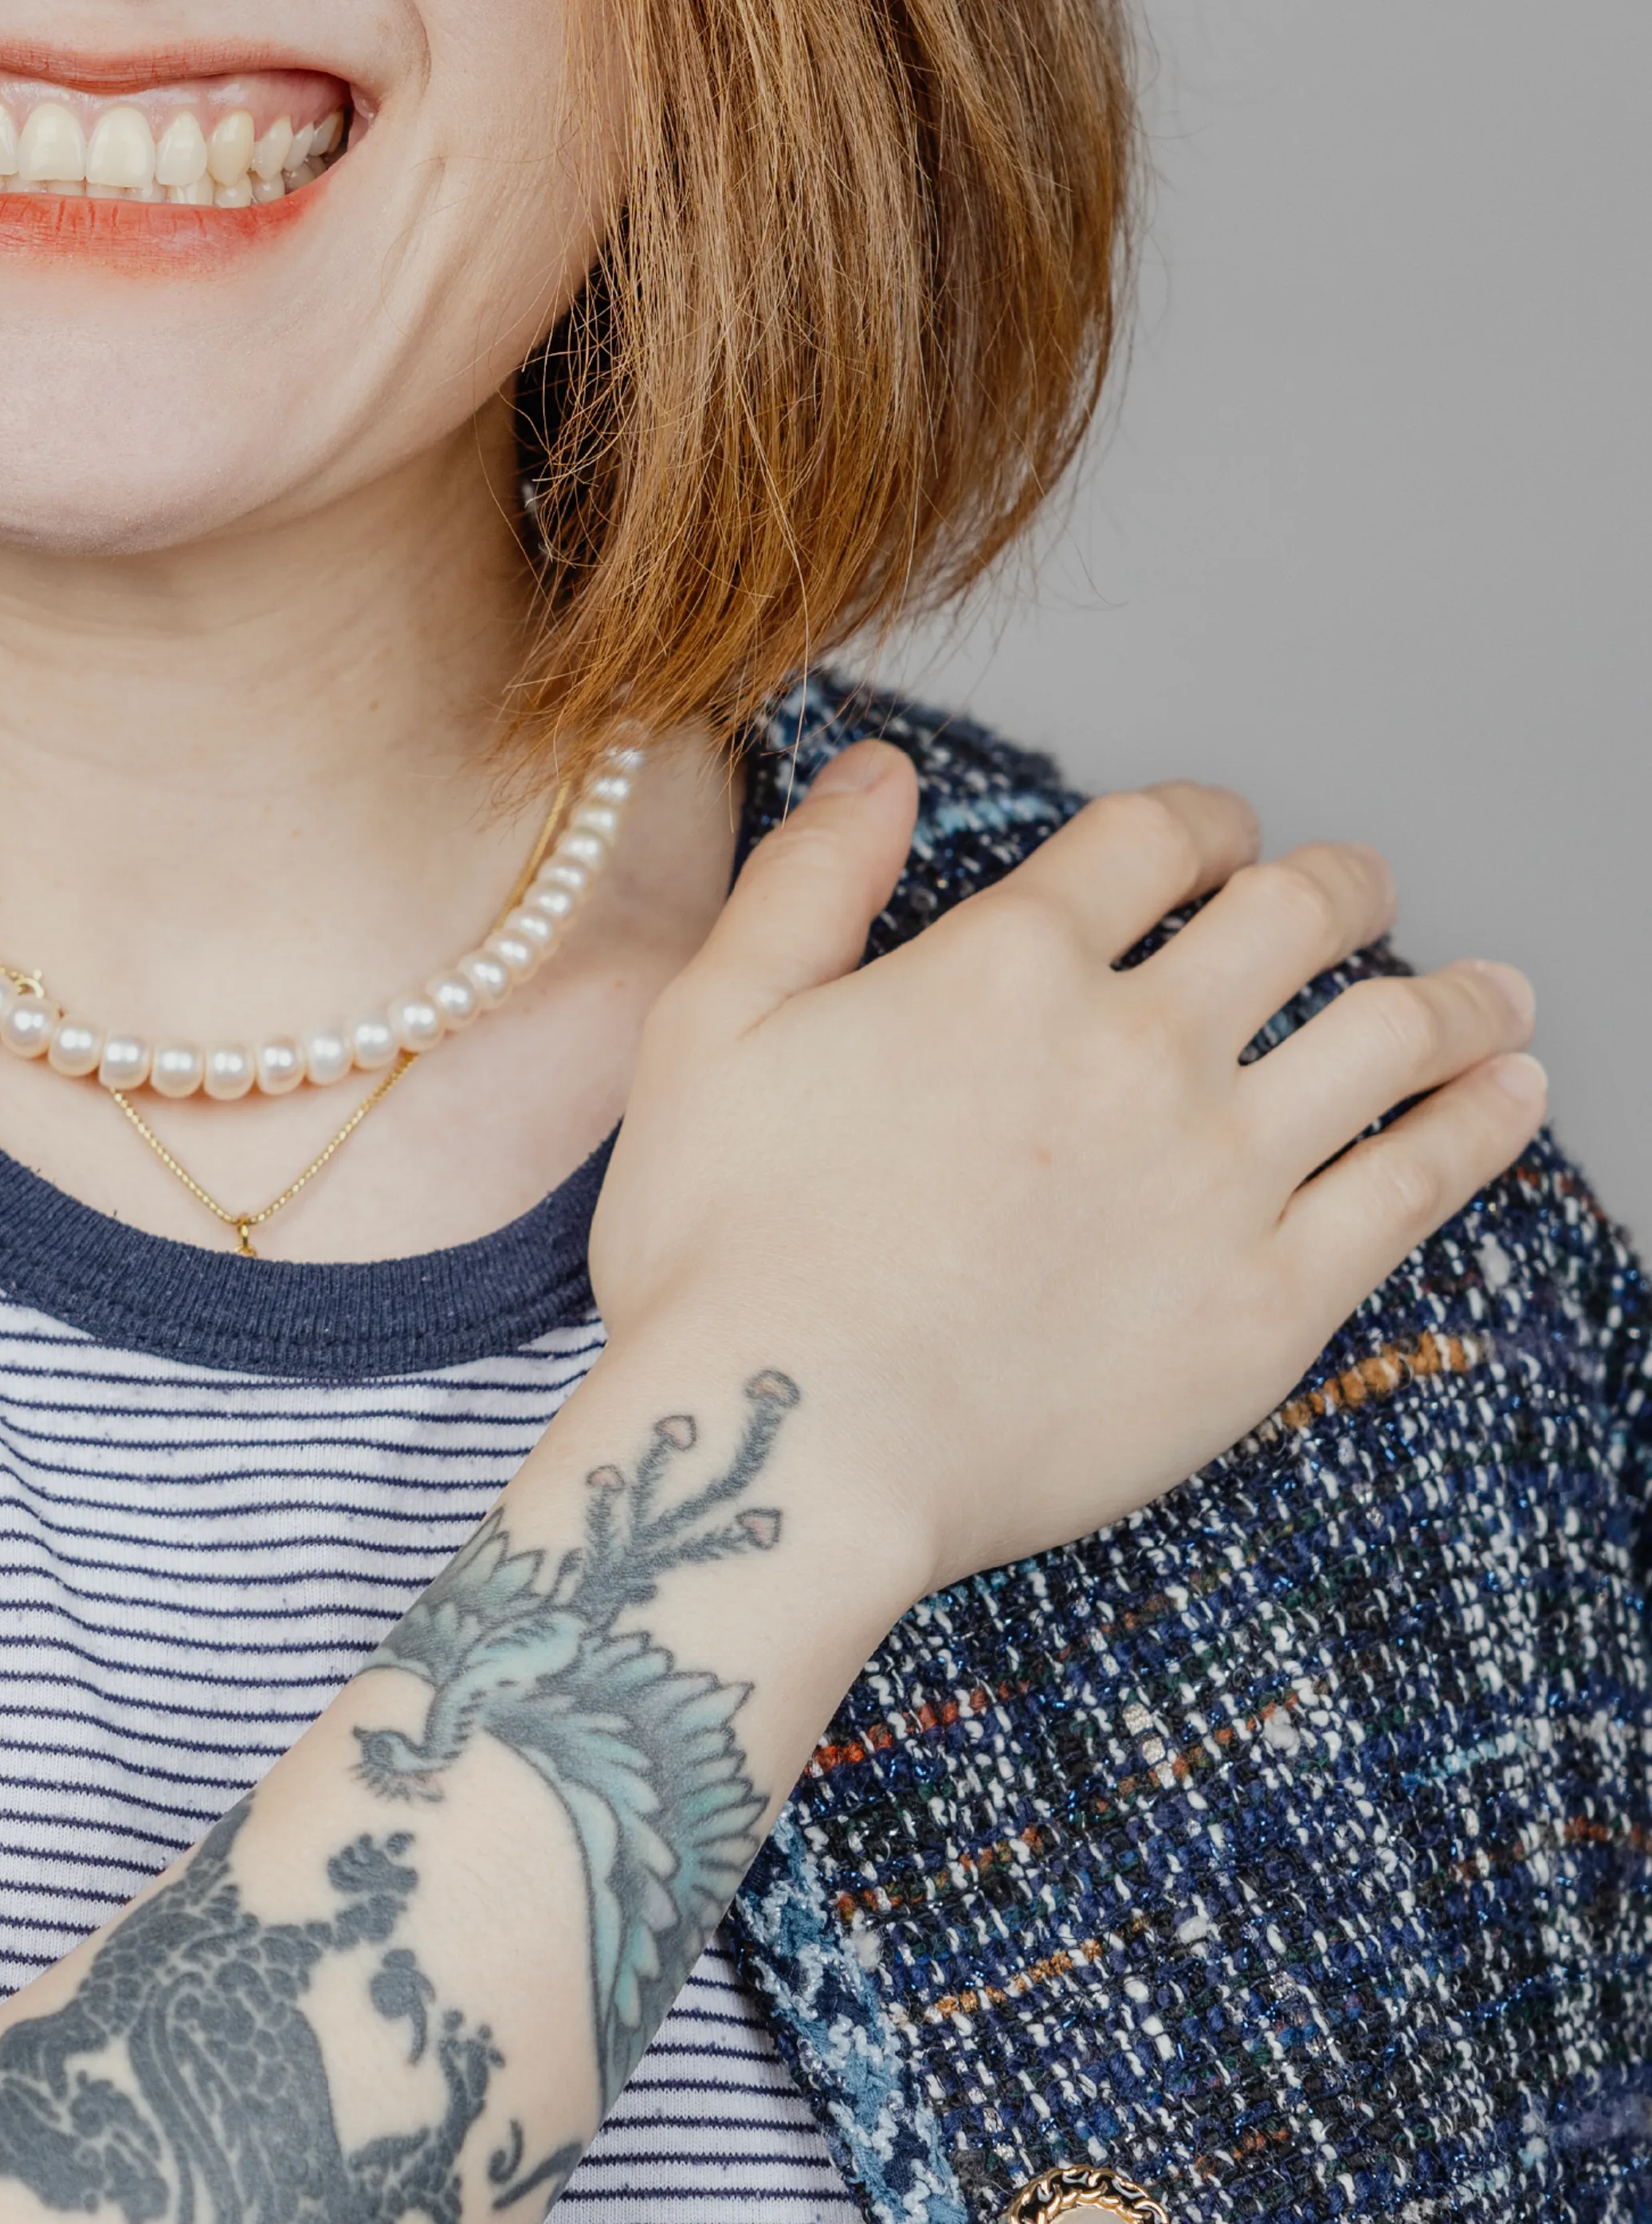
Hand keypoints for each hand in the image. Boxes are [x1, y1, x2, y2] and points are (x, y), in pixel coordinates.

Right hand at [586, 745, 1541, 1617]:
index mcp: (1009, 965)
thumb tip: (877, 771)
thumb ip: (807, 883)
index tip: (1220, 842)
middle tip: (1358, 892)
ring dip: (1454, 995)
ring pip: (1387, 1034)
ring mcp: (1220, 1174)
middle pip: (1296, 915)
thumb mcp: (711, 1028)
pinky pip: (1416, 1185)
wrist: (792, 1452)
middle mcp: (1137, 1046)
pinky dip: (1482, 1122)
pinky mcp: (1270, 1301)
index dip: (1202, 821)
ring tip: (1493, 993)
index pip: (1157, 836)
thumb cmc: (725, 1257)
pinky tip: (1511, 1092)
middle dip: (1339, 885)